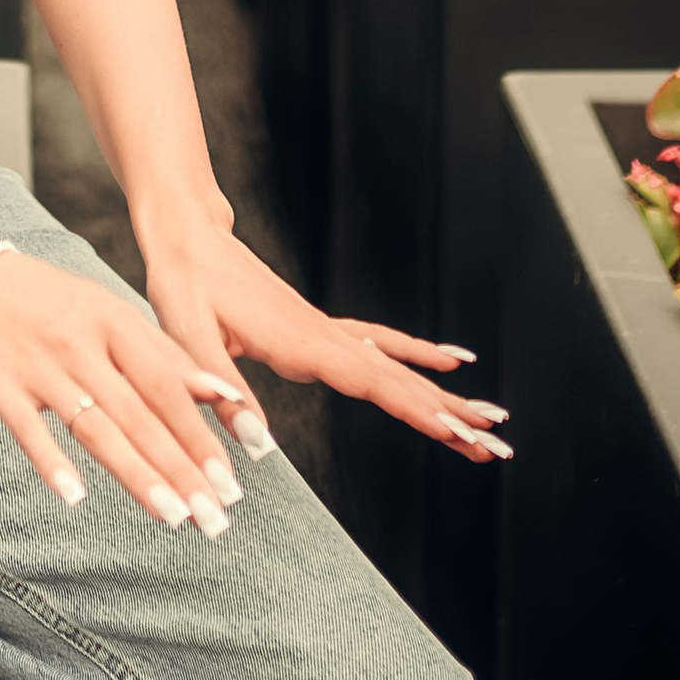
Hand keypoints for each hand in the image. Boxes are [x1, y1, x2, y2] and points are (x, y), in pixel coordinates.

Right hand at [0, 244, 253, 529]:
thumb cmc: (48, 301)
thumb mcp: (107, 311)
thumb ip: (161, 353)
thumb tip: (221, 393)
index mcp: (112, 321)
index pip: (166, 384)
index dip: (200, 433)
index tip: (229, 479)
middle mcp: (80, 343)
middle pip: (139, 413)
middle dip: (180, 468)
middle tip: (214, 516)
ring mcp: (40, 367)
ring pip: (95, 427)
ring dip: (136, 475)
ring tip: (172, 517)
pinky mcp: (0, 387)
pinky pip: (28, 431)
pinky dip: (51, 462)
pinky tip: (75, 496)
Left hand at [142, 225, 512, 463]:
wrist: (187, 233)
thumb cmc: (182, 282)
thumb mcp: (188, 336)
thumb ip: (222, 391)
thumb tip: (259, 446)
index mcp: (299, 341)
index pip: (371, 381)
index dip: (416, 408)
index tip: (458, 430)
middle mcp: (323, 336)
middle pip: (398, 380)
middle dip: (449, 413)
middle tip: (497, 445)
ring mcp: (325, 331)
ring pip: (396, 367)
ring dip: (441, 395)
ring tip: (487, 421)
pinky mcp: (318, 329)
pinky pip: (379, 344)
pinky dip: (414, 354)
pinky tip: (445, 360)